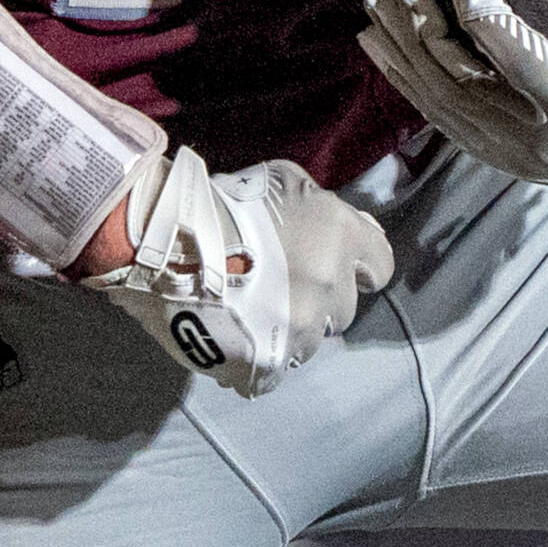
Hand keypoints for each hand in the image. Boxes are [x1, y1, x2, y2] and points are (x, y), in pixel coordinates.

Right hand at [80, 145, 391, 397]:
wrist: (167, 240)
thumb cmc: (226, 201)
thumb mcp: (286, 181)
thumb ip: (322, 210)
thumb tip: (345, 232)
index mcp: (338, 236)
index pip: (380, 265)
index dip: (359, 265)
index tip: (335, 262)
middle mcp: (329, 287)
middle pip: (343, 306)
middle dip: (319, 296)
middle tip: (280, 281)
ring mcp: (301, 331)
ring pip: (310, 338)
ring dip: (291, 326)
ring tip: (252, 307)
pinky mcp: (270, 365)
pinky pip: (278, 366)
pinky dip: (262, 355)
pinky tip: (238, 332)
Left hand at [361, 0, 547, 202]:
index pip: (527, 67)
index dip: (490, 24)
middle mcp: (539, 143)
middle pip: (468, 87)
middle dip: (427, 35)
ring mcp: (509, 155)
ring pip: (444, 103)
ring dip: (406, 53)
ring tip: (378, 8)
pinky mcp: (491, 155)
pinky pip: (439, 117)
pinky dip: (406, 80)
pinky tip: (382, 48)